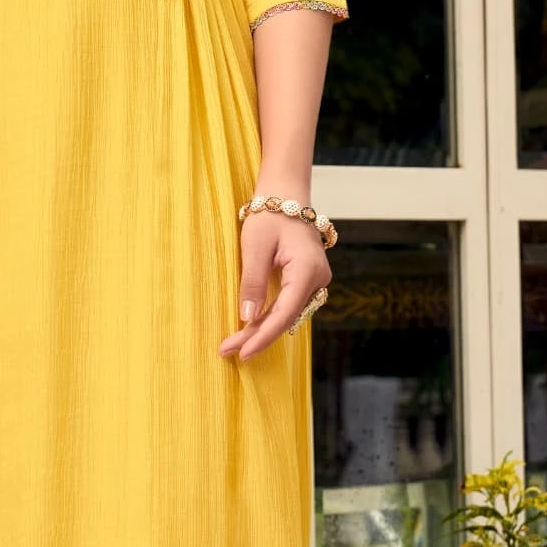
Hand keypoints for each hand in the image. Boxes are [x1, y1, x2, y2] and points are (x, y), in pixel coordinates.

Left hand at [219, 211, 329, 361]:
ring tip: (235, 344)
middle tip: (228, 351)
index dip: (263, 336)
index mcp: (308, 271)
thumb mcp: (254, 247)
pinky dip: (271, 317)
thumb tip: (248, 318)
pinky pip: (289, 305)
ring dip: (263, 329)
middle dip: (257, 336)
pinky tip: (252, 328)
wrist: (286, 195)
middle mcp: (318, 279)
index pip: (284, 314)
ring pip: (288, 314)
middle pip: (286, 318)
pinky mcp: (308, 280)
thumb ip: (253, 283)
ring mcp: (316, 280)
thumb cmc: (269, 215)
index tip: (242, 352)